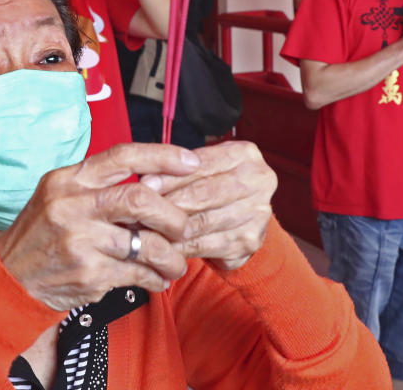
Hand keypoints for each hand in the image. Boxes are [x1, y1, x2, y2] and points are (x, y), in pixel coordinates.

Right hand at [0, 143, 199, 310]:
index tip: (190, 162)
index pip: (122, 156)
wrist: (11, 277)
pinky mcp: (88, 275)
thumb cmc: (43, 232)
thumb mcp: (59, 194)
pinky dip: (154, 278)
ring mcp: (80, 242)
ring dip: (170, 256)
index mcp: (68, 180)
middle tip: (182, 227)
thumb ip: (100, 185)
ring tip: (175, 262)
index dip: (162, 156)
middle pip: (139, 200)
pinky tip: (156, 279)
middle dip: (172, 215)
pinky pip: (137, 274)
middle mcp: (72, 207)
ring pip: (145, 244)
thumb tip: (158, 182)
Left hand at [141, 141, 276, 270]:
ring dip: (171, 228)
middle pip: (205, 193)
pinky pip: (208, 246)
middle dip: (170, 202)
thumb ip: (177, 169)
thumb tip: (146, 182)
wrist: (240, 213)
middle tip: (142, 209)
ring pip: (204, 222)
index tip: (145, 184)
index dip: (172, 175)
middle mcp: (259, 182)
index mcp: (245, 154)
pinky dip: (182, 248)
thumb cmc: (212, 182)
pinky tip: (163, 247)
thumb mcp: (200, 165)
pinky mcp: (250, 242)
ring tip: (147, 229)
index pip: (203, 164)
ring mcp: (258, 214)